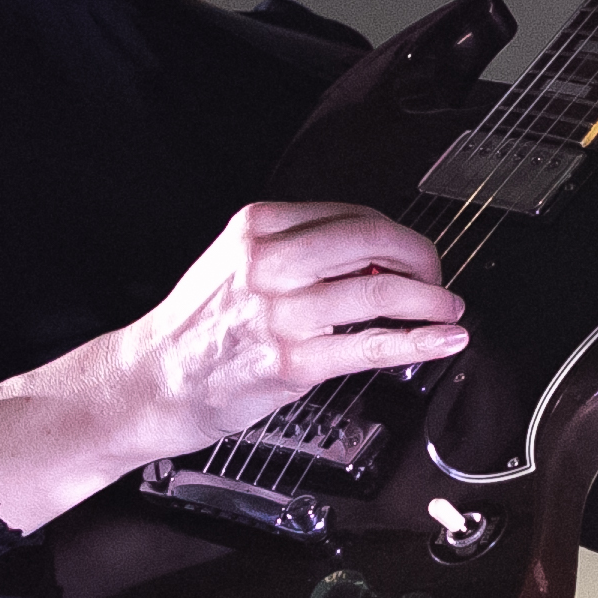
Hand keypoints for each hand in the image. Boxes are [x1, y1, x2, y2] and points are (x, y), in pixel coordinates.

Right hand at [0, 200, 466, 532]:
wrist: (150, 383)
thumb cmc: (195, 329)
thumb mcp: (234, 262)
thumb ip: (292, 250)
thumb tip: (370, 258)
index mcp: (257, 227)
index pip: (351, 215)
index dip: (395, 234)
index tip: (410, 254)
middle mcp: (270, 262)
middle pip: (374, 241)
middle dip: (422, 259)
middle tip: (437, 279)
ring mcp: (282, 312)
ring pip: (380, 291)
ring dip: (430, 301)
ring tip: (448, 310)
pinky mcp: (292, 362)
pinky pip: (372, 345)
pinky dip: (419, 341)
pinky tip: (443, 340)